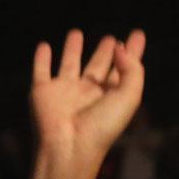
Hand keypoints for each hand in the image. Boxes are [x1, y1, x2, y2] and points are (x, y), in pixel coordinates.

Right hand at [30, 29, 146, 175]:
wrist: (68, 147)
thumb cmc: (102, 126)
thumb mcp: (130, 96)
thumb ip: (132, 68)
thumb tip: (117, 46)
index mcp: (111, 95)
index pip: (125, 68)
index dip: (132, 51)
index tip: (137, 33)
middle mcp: (88, 92)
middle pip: (98, 66)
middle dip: (105, 52)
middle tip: (111, 38)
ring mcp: (64, 91)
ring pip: (70, 64)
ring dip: (72, 49)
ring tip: (75, 32)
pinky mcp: (42, 92)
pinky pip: (40, 71)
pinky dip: (40, 59)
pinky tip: (43, 46)